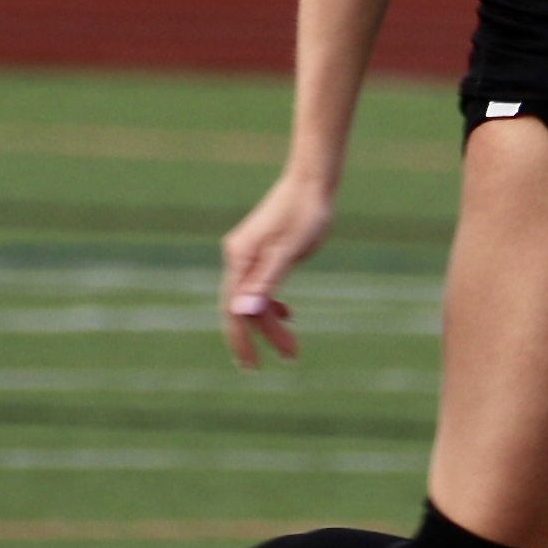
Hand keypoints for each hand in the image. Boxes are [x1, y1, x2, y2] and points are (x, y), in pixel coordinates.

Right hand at [220, 173, 333, 367]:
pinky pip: (260, 286)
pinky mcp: (261, 250)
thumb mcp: (289, 252)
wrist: (313, 181)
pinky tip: (288, 315)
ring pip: (254, 298)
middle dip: (265, 335)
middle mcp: (238, 257)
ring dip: (271, 323)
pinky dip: (272, 303)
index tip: (252, 366)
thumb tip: (240, 312)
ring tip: (292, 346)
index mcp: (240, 259)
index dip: (241, 341)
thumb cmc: (305, 214)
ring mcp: (248, 254)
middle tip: (290, 357)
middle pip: (245, 307)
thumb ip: (265, 283)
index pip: (234, 310)